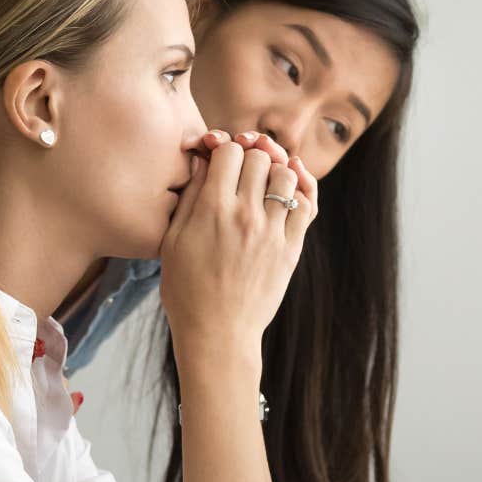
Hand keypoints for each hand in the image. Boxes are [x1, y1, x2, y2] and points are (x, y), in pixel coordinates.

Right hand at [159, 130, 317, 367]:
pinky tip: (289, 188)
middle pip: (259, 157)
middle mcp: (245, 215)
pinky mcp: (291, 248)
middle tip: (240, 171)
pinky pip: (307, 204)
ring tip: (262, 183)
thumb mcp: (174, 240)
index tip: (218, 160)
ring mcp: (272, 231)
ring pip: (286, 174)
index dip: (222, 148)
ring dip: (275, 170)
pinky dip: (301, 189)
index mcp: (211, 209)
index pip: (228, 151)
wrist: (217, 333)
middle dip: (248, 157)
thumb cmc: (186, 289)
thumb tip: (202, 160)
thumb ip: (190, 196)